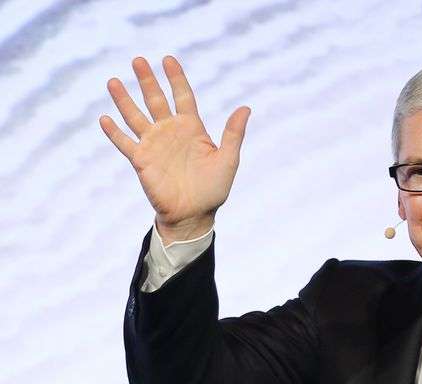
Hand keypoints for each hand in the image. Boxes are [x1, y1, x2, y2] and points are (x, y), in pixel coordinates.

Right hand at [100, 55, 249, 235]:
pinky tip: (104, 118)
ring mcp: (154, 145)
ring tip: (113, 81)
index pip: (182, 96)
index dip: (176, 78)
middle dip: (147, 80)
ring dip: (124, 100)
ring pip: (135, 116)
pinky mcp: (141, 160)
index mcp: (191, 128)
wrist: (194, 215)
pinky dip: (114, 132)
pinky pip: (124, 143)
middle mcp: (170, 132)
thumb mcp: (228, 160)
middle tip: (138, 60)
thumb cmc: (213, 190)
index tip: (168, 59)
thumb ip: (233, 134)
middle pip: (155, 99)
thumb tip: (246, 108)